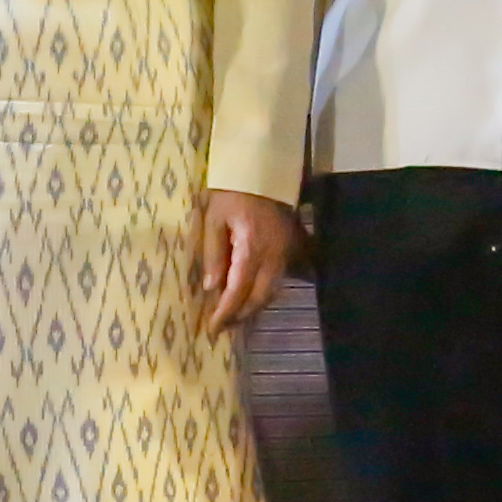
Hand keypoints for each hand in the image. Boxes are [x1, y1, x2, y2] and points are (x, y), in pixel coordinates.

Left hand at [198, 190, 299, 336]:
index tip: (211, 330)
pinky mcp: (290, 248)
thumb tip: (212, 288)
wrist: (262, 171)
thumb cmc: (231, 193)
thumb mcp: (213, 219)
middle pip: (260, 297)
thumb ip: (213, 254)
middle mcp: (273, 254)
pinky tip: (249, 297)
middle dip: (240, 316)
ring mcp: (285, 251)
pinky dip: (262, 294)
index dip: (225, 313)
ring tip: (232, 318)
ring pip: (272, 291)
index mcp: (251, 246)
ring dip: (253, 308)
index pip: (238, 289)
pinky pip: (278, 280)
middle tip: (220, 329)